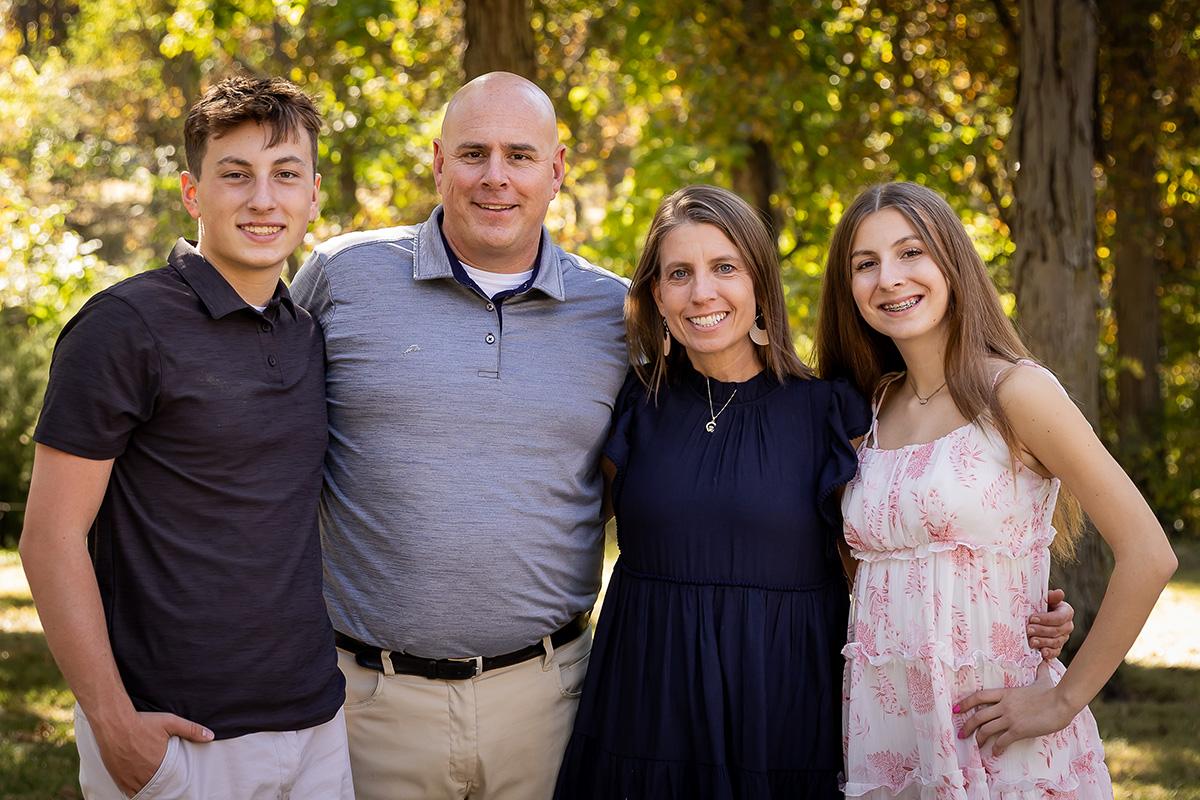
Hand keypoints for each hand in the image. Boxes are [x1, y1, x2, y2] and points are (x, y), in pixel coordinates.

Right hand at [94, 710, 212, 793]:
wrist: (115, 723)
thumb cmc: (143, 722)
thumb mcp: (170, 722)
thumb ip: (191, 730)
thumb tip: (210, 736)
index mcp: (159, 764)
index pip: (172, 781)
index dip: (175, 782)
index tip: (178, 781)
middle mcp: (144, 774)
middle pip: (157, 788)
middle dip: (163, 786)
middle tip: (167, 783)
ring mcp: (129, 778)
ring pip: (143, 792)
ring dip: (149, 789)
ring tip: (155, 784)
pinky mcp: (118, 778)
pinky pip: (128, 792)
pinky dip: (135, 791)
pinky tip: (140, 786)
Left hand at [953, 662, 1075, 755]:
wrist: (1062, 702)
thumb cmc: (1053, 692)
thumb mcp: (1042, 680)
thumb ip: (1039, 672)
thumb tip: (1043, 662)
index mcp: (1006, 693)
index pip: (979, 696)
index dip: (965, 702)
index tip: (955, 709)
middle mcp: (1004, 705)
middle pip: (978, 715)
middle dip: (967, 726)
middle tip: (961, 734)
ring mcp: (1010, 718)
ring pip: (986, 729)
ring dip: (979, 739)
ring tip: (977, 745)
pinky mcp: (1019, 730)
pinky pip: (1002, 741)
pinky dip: (997, 748)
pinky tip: (996, 752)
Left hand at [1026, 588, 1073, 659]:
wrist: (1035, 619)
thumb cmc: (1039, 607)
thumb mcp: (1044, 600)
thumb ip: (1051, 597)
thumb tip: (1059, 593)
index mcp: (1066, 612)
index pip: (1060, 617)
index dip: (1046, 619)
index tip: (1032, 618)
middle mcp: (1067, 626)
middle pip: (1057, 630)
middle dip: (1042, 630)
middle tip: (1029, 630)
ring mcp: (1063, 638)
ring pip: (1056, 642)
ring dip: (1043, 642)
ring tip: (1031, 641)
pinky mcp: (1057, 648)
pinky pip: (1056, 652)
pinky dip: (1049, 653)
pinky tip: (1041, 652)